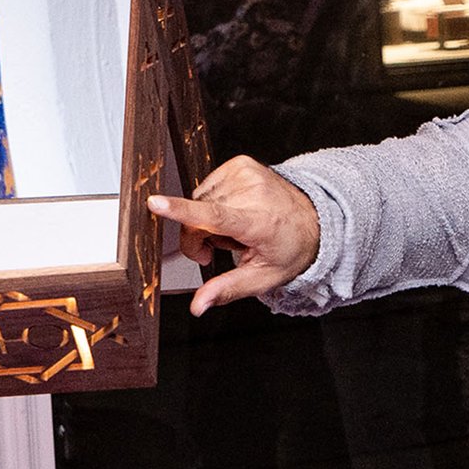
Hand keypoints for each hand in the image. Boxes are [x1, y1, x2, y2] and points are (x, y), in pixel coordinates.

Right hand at [148, 156, 321, 314]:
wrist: (312, 219)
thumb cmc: (287, 248)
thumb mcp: (262, 278)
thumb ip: (226, 290)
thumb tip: (198, 306)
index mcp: (259, 222)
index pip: (215, 217)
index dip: (182, 211)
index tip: (156, 203)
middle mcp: (254, 193)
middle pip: (198, 217)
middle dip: (199, 238)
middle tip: (219, 250)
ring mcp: (247, 173)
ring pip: (199, 201)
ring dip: (207, 219)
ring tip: (234, 228)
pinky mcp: (241, 163)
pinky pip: (207, 187)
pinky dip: (214, 202)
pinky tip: (233, 210)